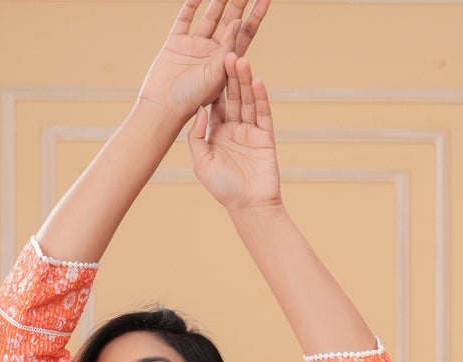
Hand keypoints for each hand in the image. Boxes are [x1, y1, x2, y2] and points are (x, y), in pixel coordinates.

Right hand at [136, 0, 270, 126]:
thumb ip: (228, 48)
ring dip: (218, 0)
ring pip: (209, 17)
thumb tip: (238, 21)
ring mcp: (194, 46)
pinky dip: (191, 5)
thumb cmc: (191, 100)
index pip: (244, 34)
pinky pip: (184, 19)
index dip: (255, 16)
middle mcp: (211, 53)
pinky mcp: (176, 43)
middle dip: (239, 2)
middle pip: (229, 21)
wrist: (163, 108)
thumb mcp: (217, 75)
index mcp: (226, 63)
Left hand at [187, 49, 280, 212]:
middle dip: (230, 77)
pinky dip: (261, 97)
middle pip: (232, 97)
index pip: (215, 103)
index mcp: (216, 133)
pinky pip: (263, 113)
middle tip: (227, 53)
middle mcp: (234, 129)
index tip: (210, 64)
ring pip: (248, 101)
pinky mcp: (266, 137)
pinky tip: (257, 81)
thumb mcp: (201, 163)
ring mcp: (250, 131)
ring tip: (241, 61)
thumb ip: (196, 137)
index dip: (213, 85)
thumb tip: (199, 110)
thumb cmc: (223, 189)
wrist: (249, 207)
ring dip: (244, 81)